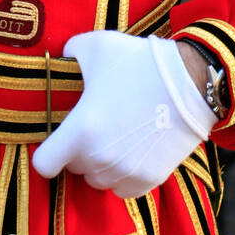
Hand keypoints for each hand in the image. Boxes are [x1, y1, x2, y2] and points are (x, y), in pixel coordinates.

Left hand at [31, 31, 215, 198]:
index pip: (43, 164)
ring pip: (97, 179)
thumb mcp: (95, 45)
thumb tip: (61, 62)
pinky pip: (122, 189)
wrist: (191, 81)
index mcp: (80, 130)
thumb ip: (69, 55)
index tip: (55, 140)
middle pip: (73, 167)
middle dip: (77, 150)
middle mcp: (99, 158)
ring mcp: (125, 172)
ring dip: (99, 163)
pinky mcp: (149, 179)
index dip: (45, 152)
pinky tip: (130, 151)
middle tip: (93, 126)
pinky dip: (122, 175)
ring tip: (114, 136)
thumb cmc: (139, 62)